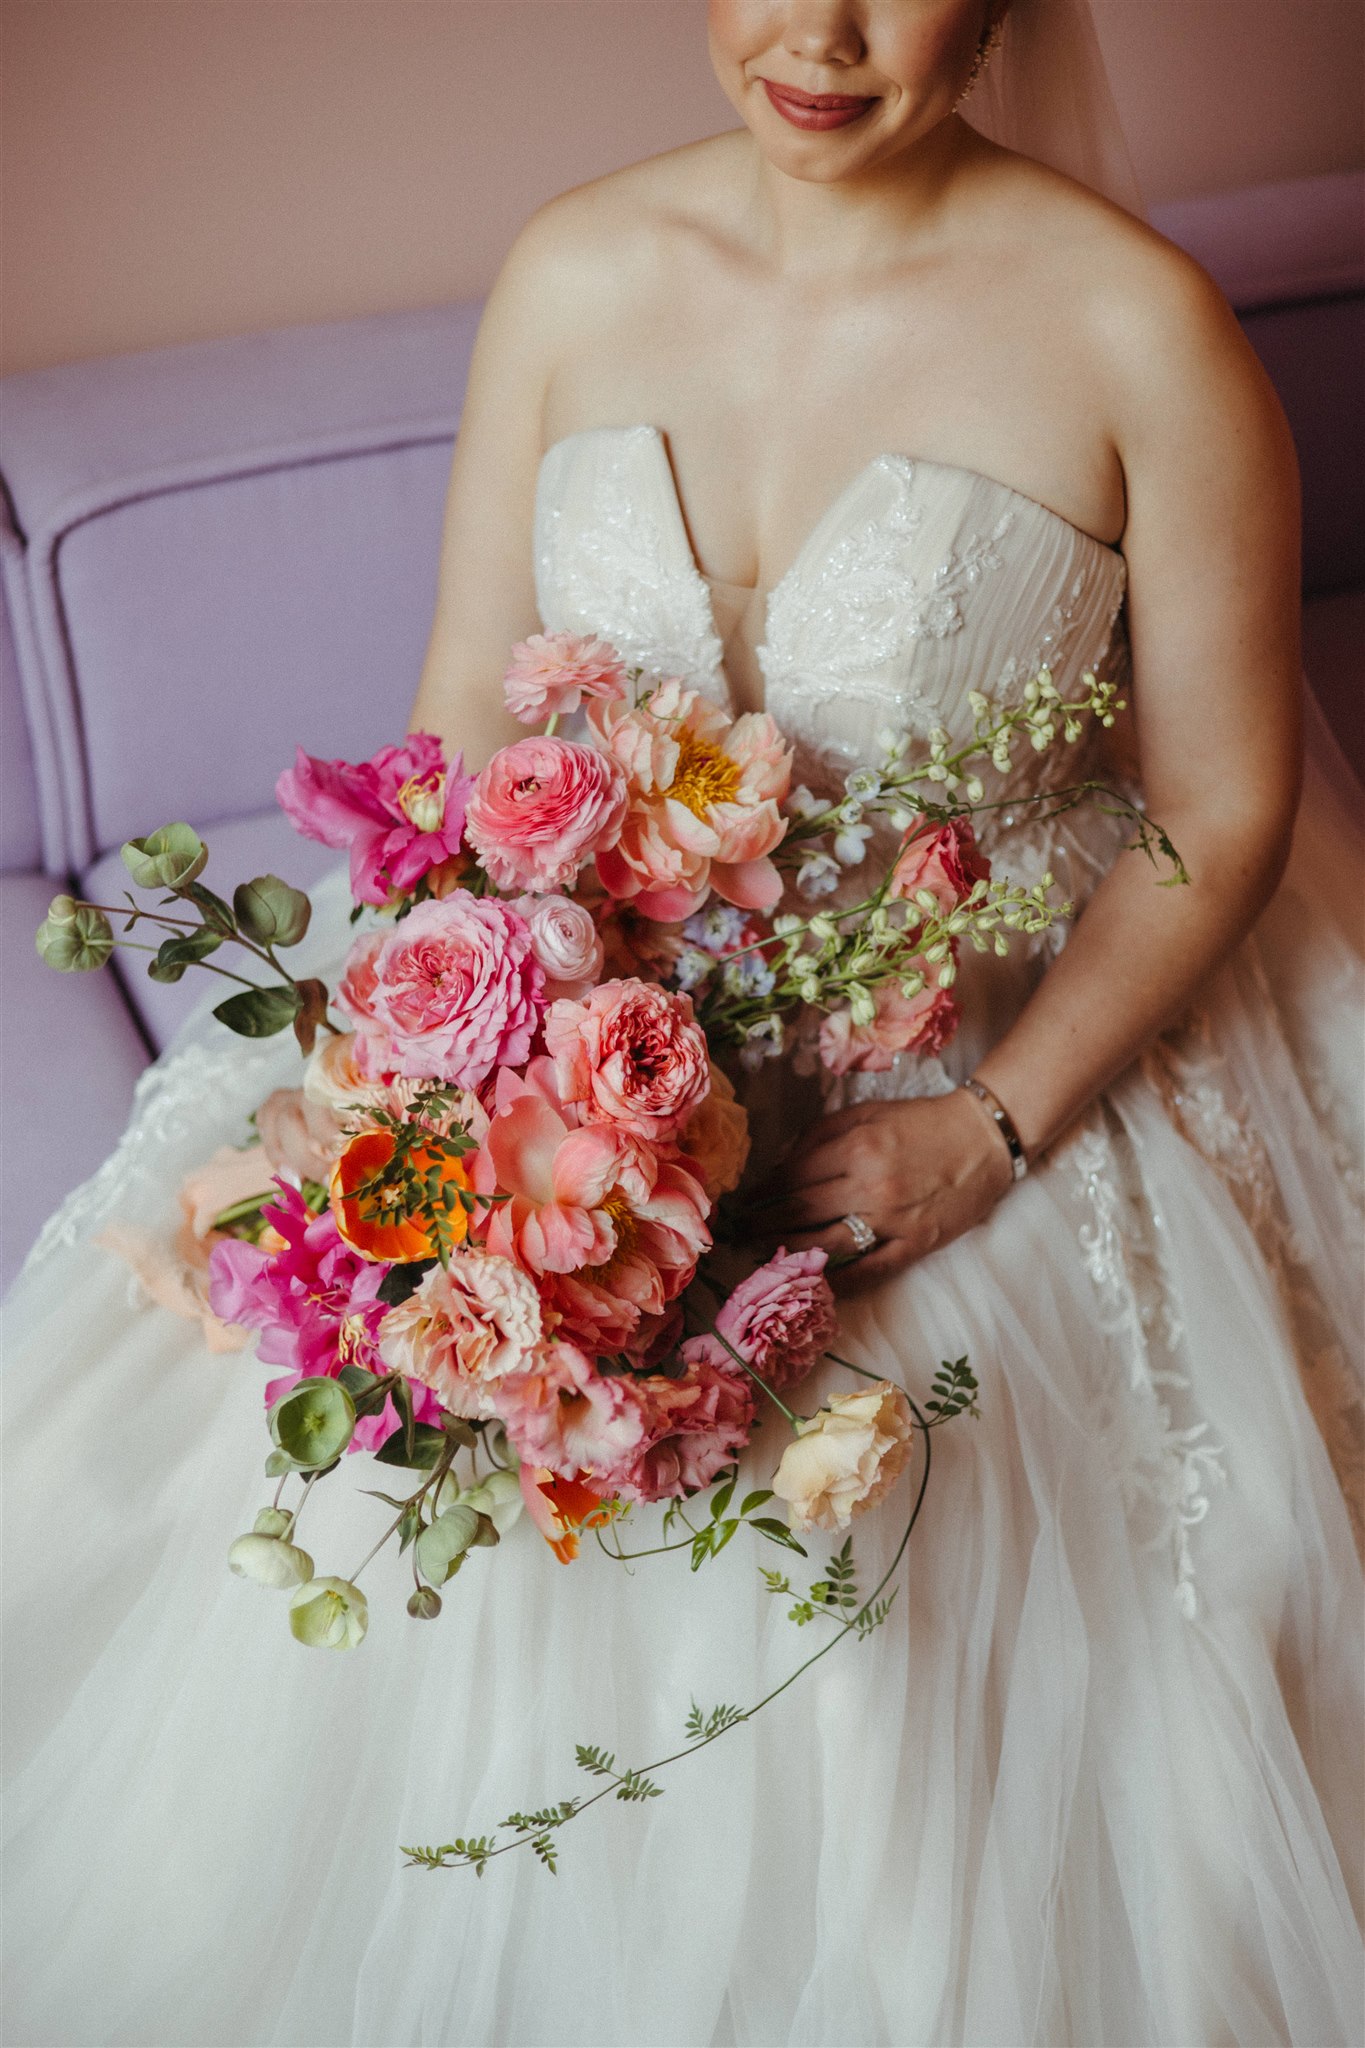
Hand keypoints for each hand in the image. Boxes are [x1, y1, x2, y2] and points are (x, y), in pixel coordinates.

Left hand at [747, 1089, 1015, 1293]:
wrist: (984, 1138)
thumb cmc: (923, 1122)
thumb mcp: (868, 1111)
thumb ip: (822, 1133)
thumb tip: (783, 1163)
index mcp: (856, 1147)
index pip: (793, 1176)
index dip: (764, 1192)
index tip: (746, 1201)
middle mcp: (870, 1186)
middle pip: (802, 1212)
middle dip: (765, 1225)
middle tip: (742, 1234)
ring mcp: (893, 1220)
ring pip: (827, 1245)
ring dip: (790, 1253)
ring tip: (766, 1258)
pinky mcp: (915, 1244)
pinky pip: (869, 1270)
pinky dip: (839, 1281)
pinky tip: (815, 1283)